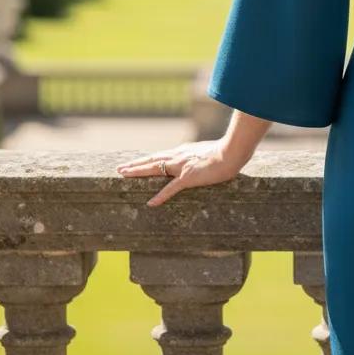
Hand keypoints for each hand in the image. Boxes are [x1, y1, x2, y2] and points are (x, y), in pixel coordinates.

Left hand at [115, 139, 243, 207]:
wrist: (233, 151)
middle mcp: (179, 156)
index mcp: (184, 151)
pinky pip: (171, 188)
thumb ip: (202, 156)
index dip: (147, 159)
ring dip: (138, 171)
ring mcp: (182, 166)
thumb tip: (203, 159)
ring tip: (124, 174)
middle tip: (120, 168)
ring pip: (154, 168)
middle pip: (152, 159)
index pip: (161, 155)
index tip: (136, 161)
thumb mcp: (210, 152)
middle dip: (135, 164)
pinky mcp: (188, 177)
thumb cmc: (227, 151)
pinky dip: (160, 196)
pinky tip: (151, 203)